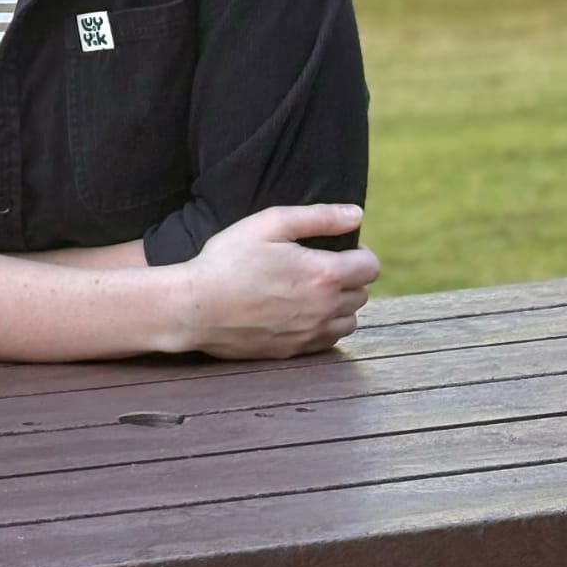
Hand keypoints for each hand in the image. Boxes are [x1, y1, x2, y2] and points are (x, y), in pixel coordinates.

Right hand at [172, 205, 376, 359]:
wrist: (196, 308)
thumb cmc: (228, 260)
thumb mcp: (269, 224)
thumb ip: (319, 217)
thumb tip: (356, 215)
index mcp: (323, 274)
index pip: (371, 267)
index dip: (359, 253)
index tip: (337, 248)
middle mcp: (324, 308)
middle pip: (362, 294)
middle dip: (349, 277)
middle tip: (318, 266)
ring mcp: (310, 334)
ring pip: (349, 320)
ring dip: (340, 305)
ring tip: (310, 290)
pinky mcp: (294, 351)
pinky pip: (328, 340)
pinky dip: (323, 326)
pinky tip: (299, 312)